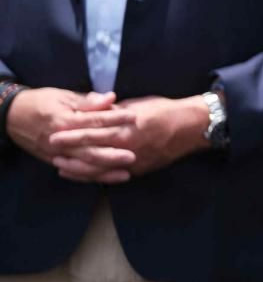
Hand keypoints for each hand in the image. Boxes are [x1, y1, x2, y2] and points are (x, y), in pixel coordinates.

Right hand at [7, 88, 136, 181]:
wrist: (12, 116)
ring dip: (105, 171)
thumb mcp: (63, 97)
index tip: (134, 116)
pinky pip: (76, 172)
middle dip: (112, 154)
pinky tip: (109, 178)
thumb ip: (88, 101)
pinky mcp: (55, 161)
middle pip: (89, 150)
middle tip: (133, 155)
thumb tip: (111, 98)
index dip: (114, 119)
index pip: (93, 121)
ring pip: (83, 166)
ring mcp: (57, 154)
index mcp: (63, 120)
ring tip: (127, 173)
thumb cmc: (41, 102)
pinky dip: (92, 177)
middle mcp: (60, 140)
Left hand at [48, 94, 208, 178]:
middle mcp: (128, 148)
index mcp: (126, 128)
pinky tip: (87, 176)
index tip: (54, 135)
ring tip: (62, 167)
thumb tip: (92, 108)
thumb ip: (113, 111)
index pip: (92, 133)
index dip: (71, 135)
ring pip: (101, 170)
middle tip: (51, 154)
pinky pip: (114, 175)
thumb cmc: (165, 110)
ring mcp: (134, 162)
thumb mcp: (137, 105)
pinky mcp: (140, 169)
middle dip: (70, 155)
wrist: (193, 127)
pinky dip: (98, 176)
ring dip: (80, 170)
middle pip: (92, 154)